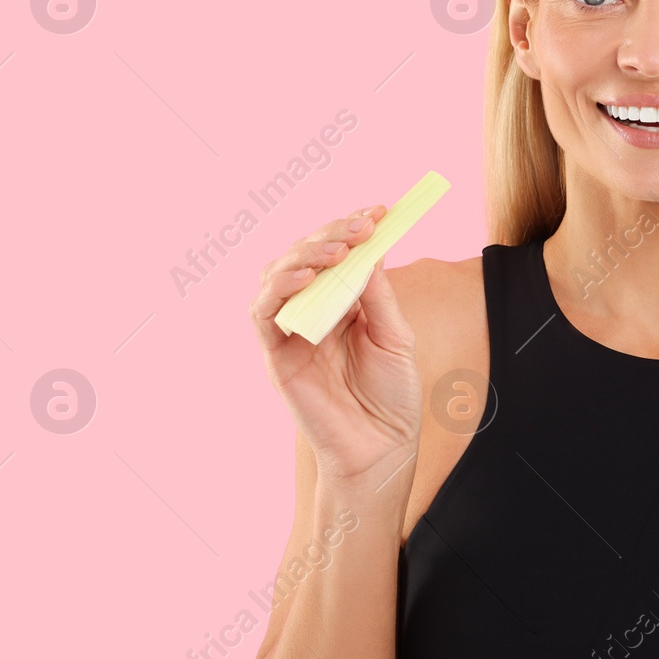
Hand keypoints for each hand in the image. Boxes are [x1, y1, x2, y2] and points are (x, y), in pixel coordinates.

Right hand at [250, 204, 423, 491]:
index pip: (337, 253)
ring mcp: (290, 332)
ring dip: (304, 255)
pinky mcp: (275, 355)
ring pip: (277, 275)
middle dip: (331, 235)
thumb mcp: (395, 335)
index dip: (351, 228)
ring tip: (336, 250)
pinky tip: (304, 278)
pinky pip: (263, 314)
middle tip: (360, 226)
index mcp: (341, 302)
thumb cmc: (392, 395)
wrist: (382, 447)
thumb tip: (368, 247)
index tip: (378, 211)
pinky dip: (277, 290)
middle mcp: (311, 311)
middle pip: (304, 256)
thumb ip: (377, 294)